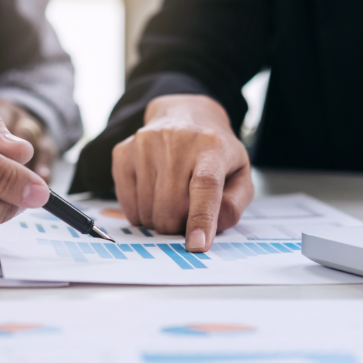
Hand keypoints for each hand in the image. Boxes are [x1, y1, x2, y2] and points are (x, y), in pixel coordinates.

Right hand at [112, 95, 253, 252]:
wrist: (184, 117)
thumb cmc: (213, 154)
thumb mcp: (239, 176)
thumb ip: (233, 205)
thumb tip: (211, 229)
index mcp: (212, 146)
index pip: (205, 185)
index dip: (201, 218)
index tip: (197, 245)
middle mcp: (177, 140)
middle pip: (171, 205)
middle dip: (178, 225)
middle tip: (185, 217)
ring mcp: (145, 144)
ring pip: (147, 209)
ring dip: (159, 219)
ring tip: (170, 202)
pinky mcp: (123, 152)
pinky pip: (127, 204)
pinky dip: (140, 212)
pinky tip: (151, 196)